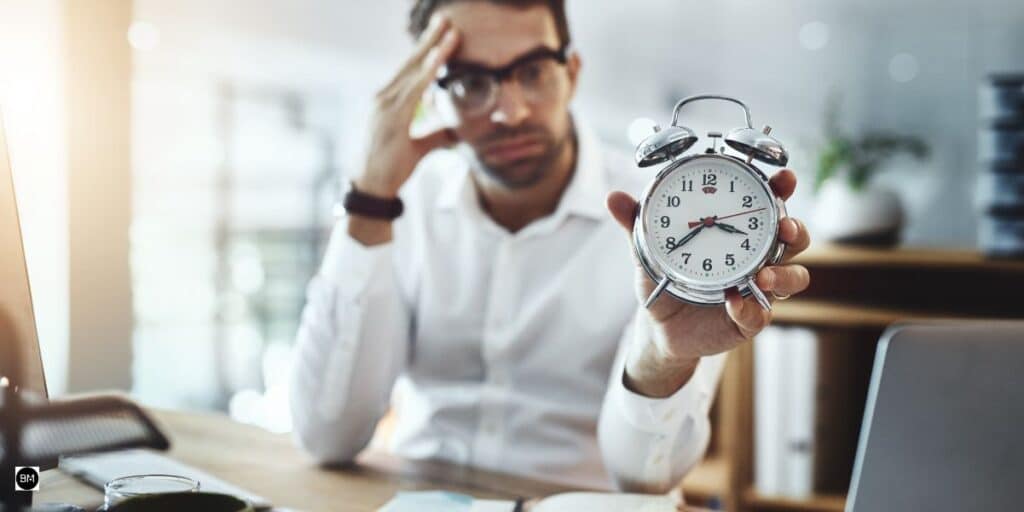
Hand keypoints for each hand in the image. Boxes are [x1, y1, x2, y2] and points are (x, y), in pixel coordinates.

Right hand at [354, 14, 460, 197]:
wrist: (372, 187)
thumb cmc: (392, 167)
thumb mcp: (420, 146)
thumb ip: (437, 134)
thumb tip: (458, 131)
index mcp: (388, 102)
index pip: (410, 70)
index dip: (426, 51)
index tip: (440, 33)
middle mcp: (383, 98)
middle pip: (411, 63)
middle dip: (429, 40)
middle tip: (445, 19)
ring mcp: (385, 105)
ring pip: (414, 71)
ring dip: (433, 50)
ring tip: (450, 32)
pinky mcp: (390, 116)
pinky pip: (413, 88)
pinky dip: (427, 71)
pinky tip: (439, 58)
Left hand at [606, 169, 810, 397]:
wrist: (658, 325)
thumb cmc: (664, 278)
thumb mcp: (648, 250)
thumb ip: (635, 224)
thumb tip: (613, 197)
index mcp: (738, 230)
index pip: (770, 204)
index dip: (782, 189)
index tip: (785, 179)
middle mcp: (757, 257)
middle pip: (795, 239)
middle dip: (796, 230)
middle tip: (784, 227)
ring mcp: (758, 288)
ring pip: (794, 279)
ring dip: (785, 274)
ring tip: (763, 275)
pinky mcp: (749, 319)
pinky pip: (760, 315)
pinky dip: (749, 308)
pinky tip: (733, 302)